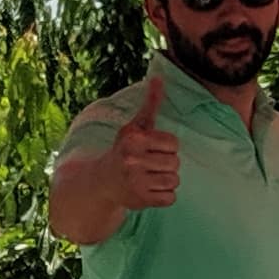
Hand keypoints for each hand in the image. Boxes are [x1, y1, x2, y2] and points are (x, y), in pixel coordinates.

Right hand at [111, 76, 181, 208]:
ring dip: (166, 181)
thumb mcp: (135, 127)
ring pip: (174, 181)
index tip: (153, 149)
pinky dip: (164, 196)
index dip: (167, 147)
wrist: (103, 181)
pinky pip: (171, 198)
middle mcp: (132, 159)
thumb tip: (158, 78)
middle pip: (175, 163)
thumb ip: (150, 104)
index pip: (174, 143)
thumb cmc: (125, 150)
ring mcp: (136, 181)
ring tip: (150, 177)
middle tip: (150, 165)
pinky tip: (150, 190)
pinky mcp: (140, 200)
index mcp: (134, 139)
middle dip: (167, 164)